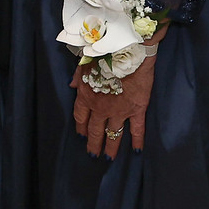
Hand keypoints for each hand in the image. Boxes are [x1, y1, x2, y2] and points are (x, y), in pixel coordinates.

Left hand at [71, 27, 164, 160]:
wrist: (129, 50)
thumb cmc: (105, 52)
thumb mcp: (85, 61)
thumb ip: (78, 76)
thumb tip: (71, 85)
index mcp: (87, 95)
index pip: (80, 117)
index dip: (81, 128)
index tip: (81, 136)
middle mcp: (101, 108)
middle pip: (95, 130)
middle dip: (93, 144)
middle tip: (93, 155)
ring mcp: (119, 111)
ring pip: (113, 134)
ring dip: (111, 147)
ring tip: (108, 158)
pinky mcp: (136, 109)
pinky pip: (137, 129)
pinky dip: (137, 140)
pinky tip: (137, 151)